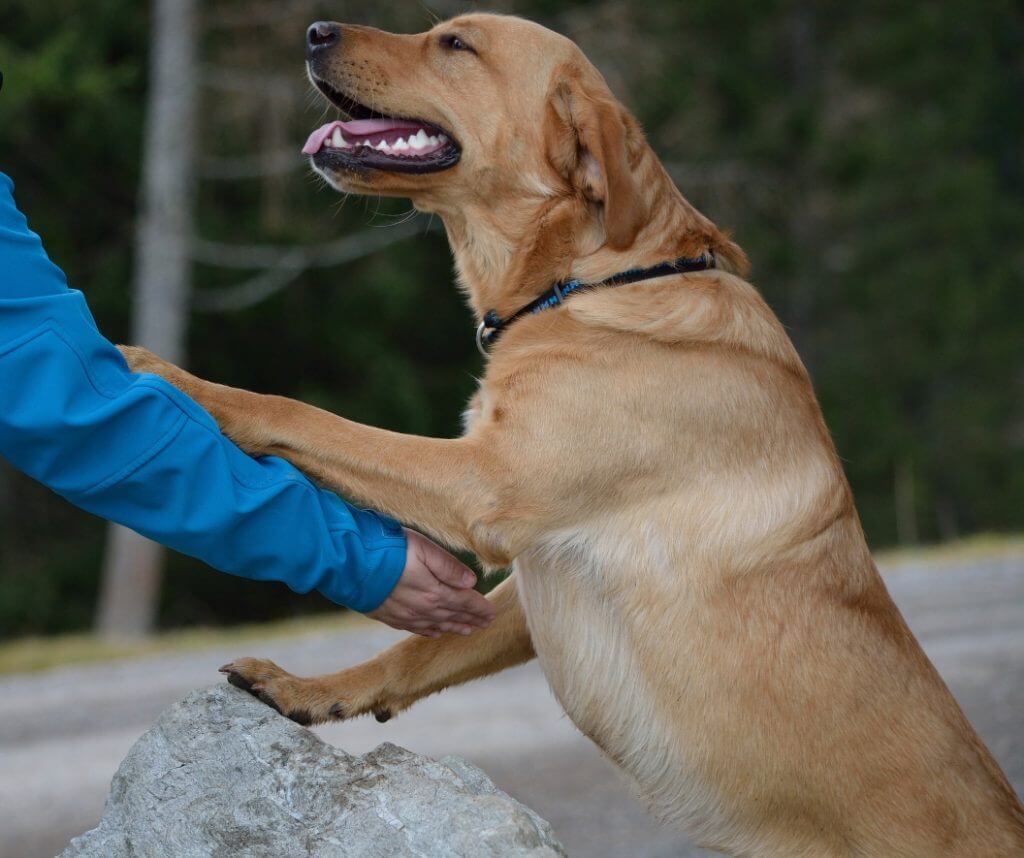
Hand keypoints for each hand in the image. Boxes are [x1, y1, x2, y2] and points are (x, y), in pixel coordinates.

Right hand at [366, 529, 495, 637]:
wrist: (351, 565)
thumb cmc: (389, 550)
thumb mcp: (424, 549)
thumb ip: (449, 567)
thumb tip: (472, 583)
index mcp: (435, 592)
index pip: (464, 602)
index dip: (480, 608)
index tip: (492, 613)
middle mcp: (423, 608)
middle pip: (453, 616)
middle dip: (471, 619)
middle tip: (486, 624)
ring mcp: (406, 614)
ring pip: (436, 625)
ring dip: (453, 627)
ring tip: (467, 631)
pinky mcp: (389, 616)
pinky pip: (415, 628)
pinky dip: (429, 631)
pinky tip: (435, 632)